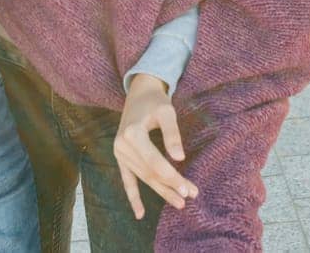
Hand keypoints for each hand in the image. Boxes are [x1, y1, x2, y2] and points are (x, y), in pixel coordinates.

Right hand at [113, 74, 196, 218]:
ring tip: (180, 202)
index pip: (155, 162)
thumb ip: (172, 134)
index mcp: (132, 133)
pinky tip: (140, 214)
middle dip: (170, 186)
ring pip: (143, 177)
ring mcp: (119, 153)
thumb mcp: (167, 111)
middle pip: (150, 172)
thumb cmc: (155, 102)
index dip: (172, 177)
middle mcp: (122, 145)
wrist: (138, 94)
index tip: (188, 189)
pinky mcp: (120, 157)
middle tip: (190, 197)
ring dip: (161, 191)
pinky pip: (127, 180)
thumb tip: (180, 159)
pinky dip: (133, 197)